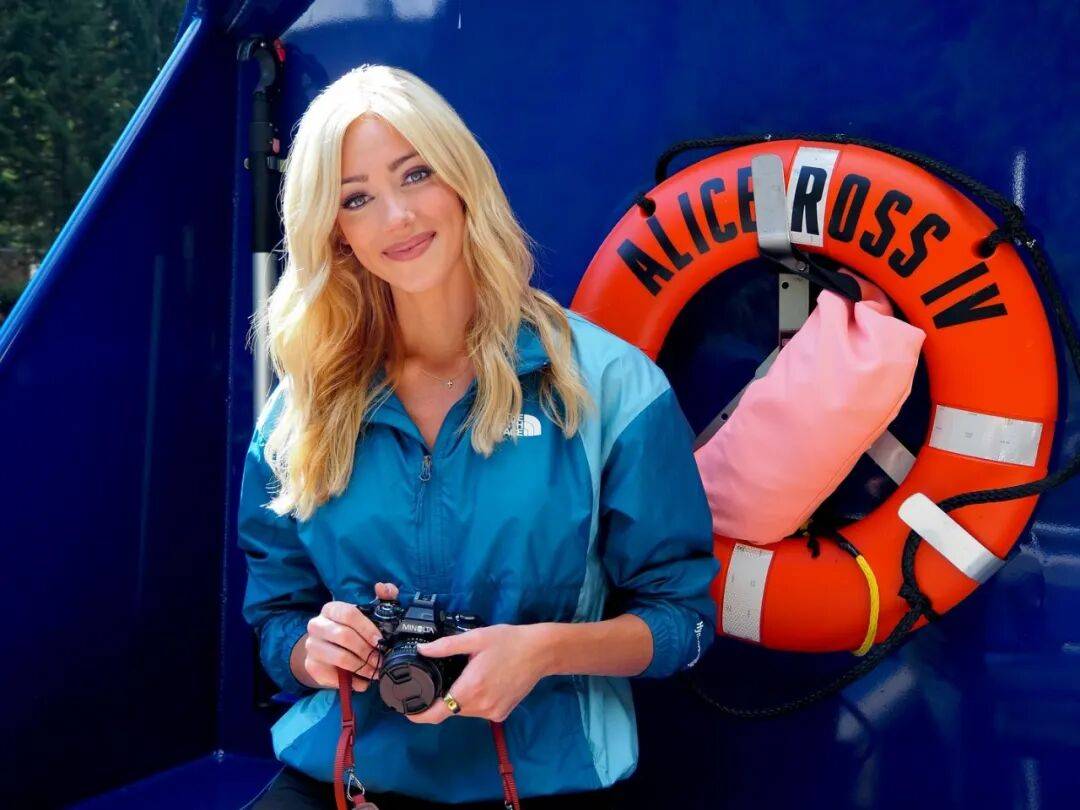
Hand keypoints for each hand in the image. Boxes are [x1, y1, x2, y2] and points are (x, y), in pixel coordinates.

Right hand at [301, 582, 398, 691]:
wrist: (325, 648)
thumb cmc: (350, 629)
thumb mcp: (366, 612)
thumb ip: (382, 598)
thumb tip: (383, 587)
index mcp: (331, 609)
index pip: (348, 614)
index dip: (366, 628)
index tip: (380, 640)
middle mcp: (317, 625)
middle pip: (344, 636)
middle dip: (367, 650)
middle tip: (380, 660)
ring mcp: (312, 646)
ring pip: (340, 658)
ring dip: (362, 667)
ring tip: (374, 671)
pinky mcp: (311, 666)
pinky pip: (333, 677)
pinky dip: (352, 682)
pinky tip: (362, 682)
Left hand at [407, 624, 548, 723]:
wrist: (540, 652)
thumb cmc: (508, 641)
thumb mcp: (475, 638)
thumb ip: (446, 646)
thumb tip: (422, 650)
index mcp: (470, 688)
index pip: (437, 714)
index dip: (419, 716)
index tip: (407, 711)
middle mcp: (480, 706)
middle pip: (450, 710)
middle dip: (442, 697)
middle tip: (443, 678)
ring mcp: (493, 712)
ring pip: (465, 711)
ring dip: (460, 698)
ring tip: (468, 675)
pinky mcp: (502, 713)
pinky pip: (480, 711)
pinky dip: (475, 700)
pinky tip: (484, 682)